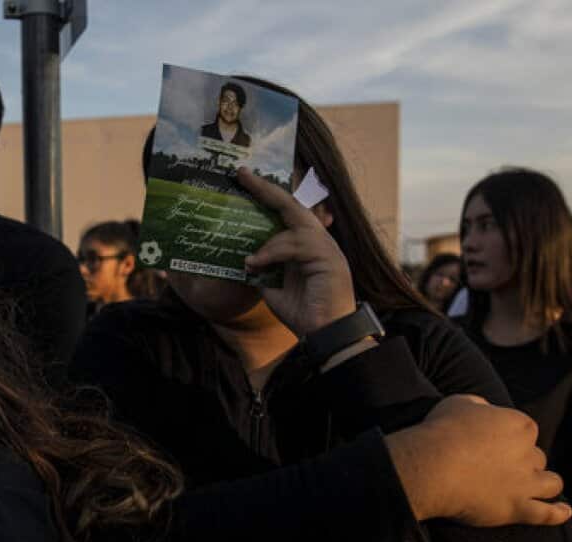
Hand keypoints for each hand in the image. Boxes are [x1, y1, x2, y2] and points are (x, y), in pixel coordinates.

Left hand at [237, 167, 355, 335]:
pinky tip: (257, 264)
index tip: (246, 181)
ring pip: (294, 225)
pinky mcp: (329, 258)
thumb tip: (242, 258)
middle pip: (294, 206)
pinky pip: (295, 244)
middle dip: (267, 189)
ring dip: (267, 242)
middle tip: (242, 174)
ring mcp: (327, 247)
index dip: (269, 196)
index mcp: (308, 246)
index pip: (288, 214)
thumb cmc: (303, 315)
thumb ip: (262, 270)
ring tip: (249, 259)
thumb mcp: (273, 288)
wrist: (324, 336)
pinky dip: (273, 252)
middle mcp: (319, 241)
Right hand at [387, 395, 571, 526]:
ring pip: (551, 483)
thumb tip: (485, 410)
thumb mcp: (459, 403)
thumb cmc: (442, 431)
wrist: (432, 466)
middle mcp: (529, 452)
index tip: (495, 445)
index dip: (510, 438)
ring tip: (537, 488)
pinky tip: (564, 511)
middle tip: (502, 469)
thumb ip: (480, 405)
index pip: (525, 430)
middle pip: (537, 457)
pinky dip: (558, 513)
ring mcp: (526, 483)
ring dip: (545, 484)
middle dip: (524, 462)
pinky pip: (547, 513)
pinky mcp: (518, 508)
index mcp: (519, 424)